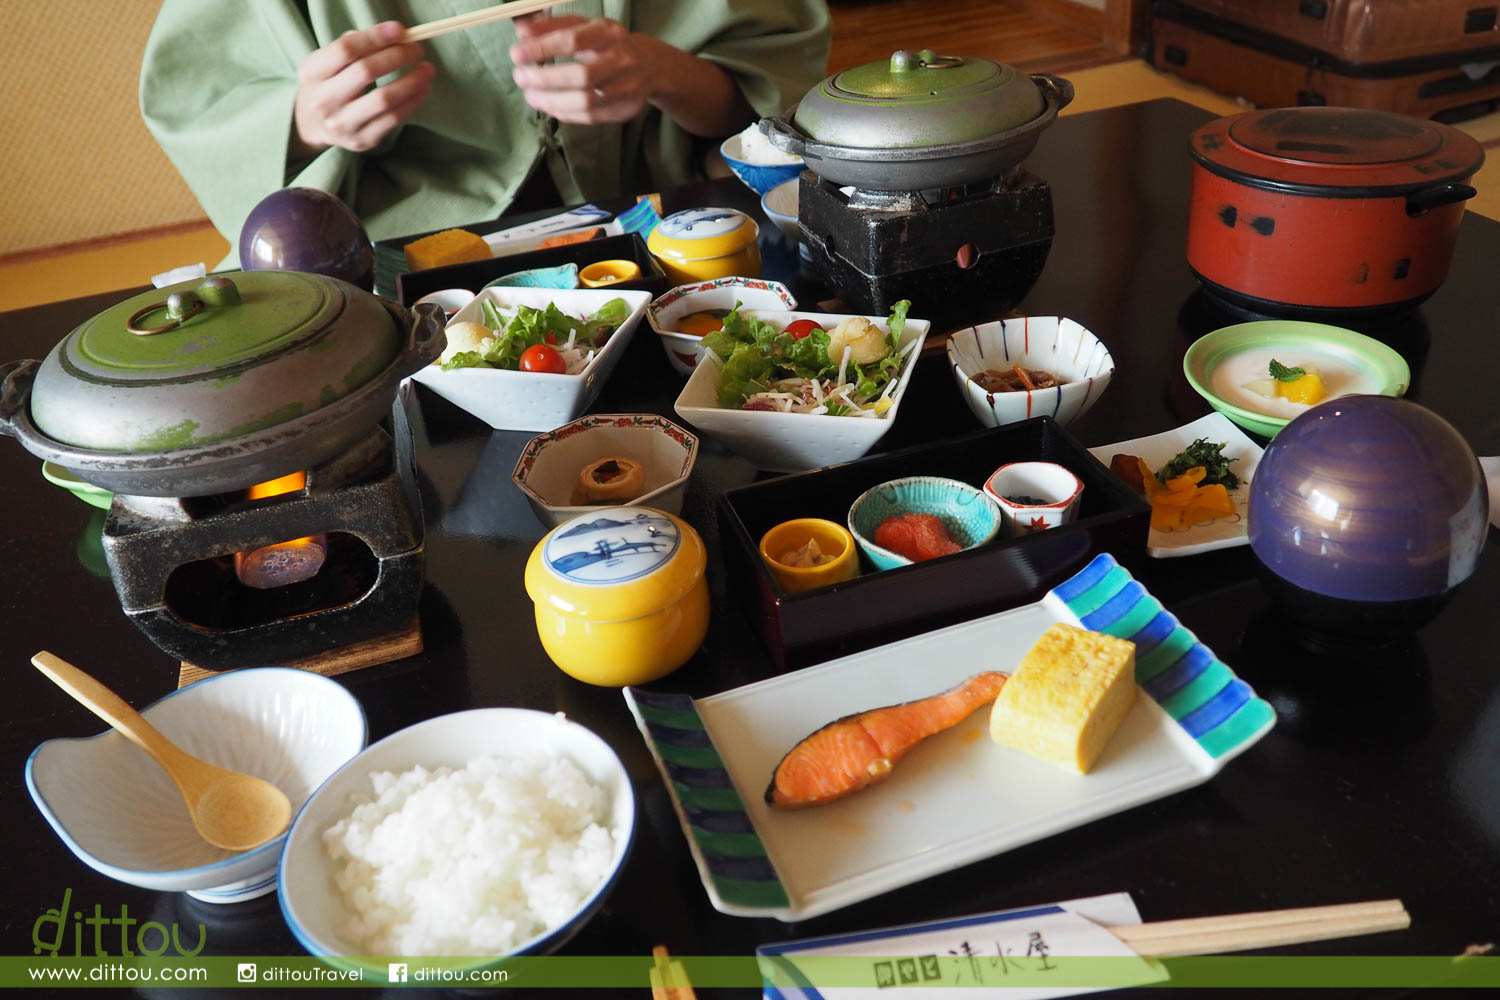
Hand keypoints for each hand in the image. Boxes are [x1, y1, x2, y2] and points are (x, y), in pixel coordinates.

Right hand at [293, 20, 433, 154]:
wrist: (312, 124)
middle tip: (417, 49)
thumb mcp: (326, 62)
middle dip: (397, 57)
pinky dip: (413, 101)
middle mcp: (323, 100)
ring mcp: (342, 123)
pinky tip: (423, 88)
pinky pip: (394, 119)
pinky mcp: (362, 140)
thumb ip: (352, 46)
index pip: (345, 50)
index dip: (375, 37)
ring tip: (427, 69)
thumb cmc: (327, 84)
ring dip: (412, 81)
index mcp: (311, 73)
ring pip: (384, 99)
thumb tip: (391, 35)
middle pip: (365, 72)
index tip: (399, 30)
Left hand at [510, 16, 651, 124]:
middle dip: (545, 80)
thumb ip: (551, 27)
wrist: (649, 66)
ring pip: (586, 102)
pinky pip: (591, 117)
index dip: (542, 49)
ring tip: (531, 95)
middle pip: (581, 75)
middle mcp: (623, 59)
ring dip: (552, 101)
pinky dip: (565, 113)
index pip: (573, 40)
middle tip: (521, 78)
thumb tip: (521, 32)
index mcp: (609, 33)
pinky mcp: (627, 109)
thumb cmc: (607, 44)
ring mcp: (628, 87)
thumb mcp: (582, 27)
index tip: (517, 55)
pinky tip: (549, 106)